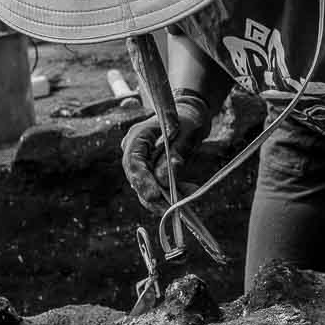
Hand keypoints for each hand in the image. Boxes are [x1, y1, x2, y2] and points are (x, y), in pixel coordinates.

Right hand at [119, 94, 212, 213]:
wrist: (191, 115)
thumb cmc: (188, 119)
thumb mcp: (185, 134)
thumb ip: (174, 154)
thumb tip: (163, 180)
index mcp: (137, 136)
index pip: (132, 162)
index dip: (142, 181)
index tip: (155, 195)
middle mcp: (134, 150)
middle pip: (138, 179)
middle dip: (155, 197)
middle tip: (173, 209)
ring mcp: (142, 162)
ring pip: (148, 187)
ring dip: (167, 197)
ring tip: (188, 198)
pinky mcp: (151, 171)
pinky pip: (158, 186)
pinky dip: (174, 191)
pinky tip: (190, 189)